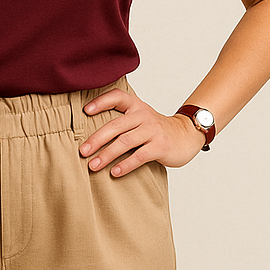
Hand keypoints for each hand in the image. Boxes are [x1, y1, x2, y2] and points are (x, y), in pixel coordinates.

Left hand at [78, 86, 205, 176]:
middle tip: (82, 151)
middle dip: (97, 139)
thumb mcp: (140, 118)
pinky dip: (125, 165)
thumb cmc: (156, 130)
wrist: (187, 135)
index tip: (85, 111)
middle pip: (116, 125)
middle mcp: (143, 116)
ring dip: (107, 155)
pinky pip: (139, 156)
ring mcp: (153, 131)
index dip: (101, 102)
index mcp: (136, 106)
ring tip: (93, 166)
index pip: (118, 97)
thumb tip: (89, 136)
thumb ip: (121, 120)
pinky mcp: (160, 146)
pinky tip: (114, 172)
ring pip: (125, 142)